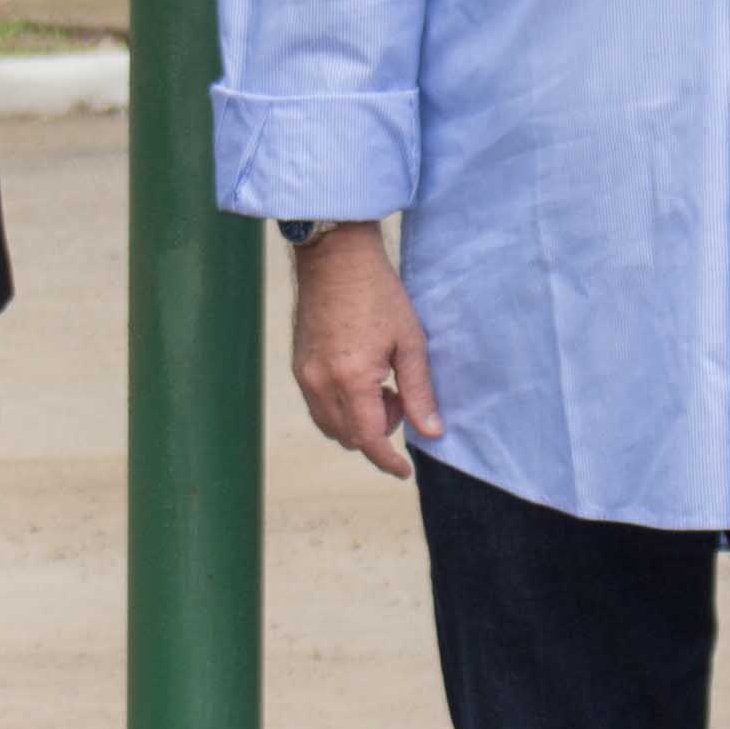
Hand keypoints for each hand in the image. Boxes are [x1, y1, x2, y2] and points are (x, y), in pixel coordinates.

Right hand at [289, 224, 441, 478]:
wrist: (336, 258)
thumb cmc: (379, 294)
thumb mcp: (410, 342)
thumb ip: (419, 391)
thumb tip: (431, 431)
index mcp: (352, 378)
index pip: (369, 439)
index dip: (387, 461)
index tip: (404, 470)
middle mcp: (321, 383)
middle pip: (348, 438)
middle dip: (377, 432)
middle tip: (398, 398)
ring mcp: (305, 375)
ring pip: (330, 426)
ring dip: (357, 422)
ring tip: (380, 387)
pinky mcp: (299, 366)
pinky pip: (317, 407)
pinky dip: (341, 408)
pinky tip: (360, 379)